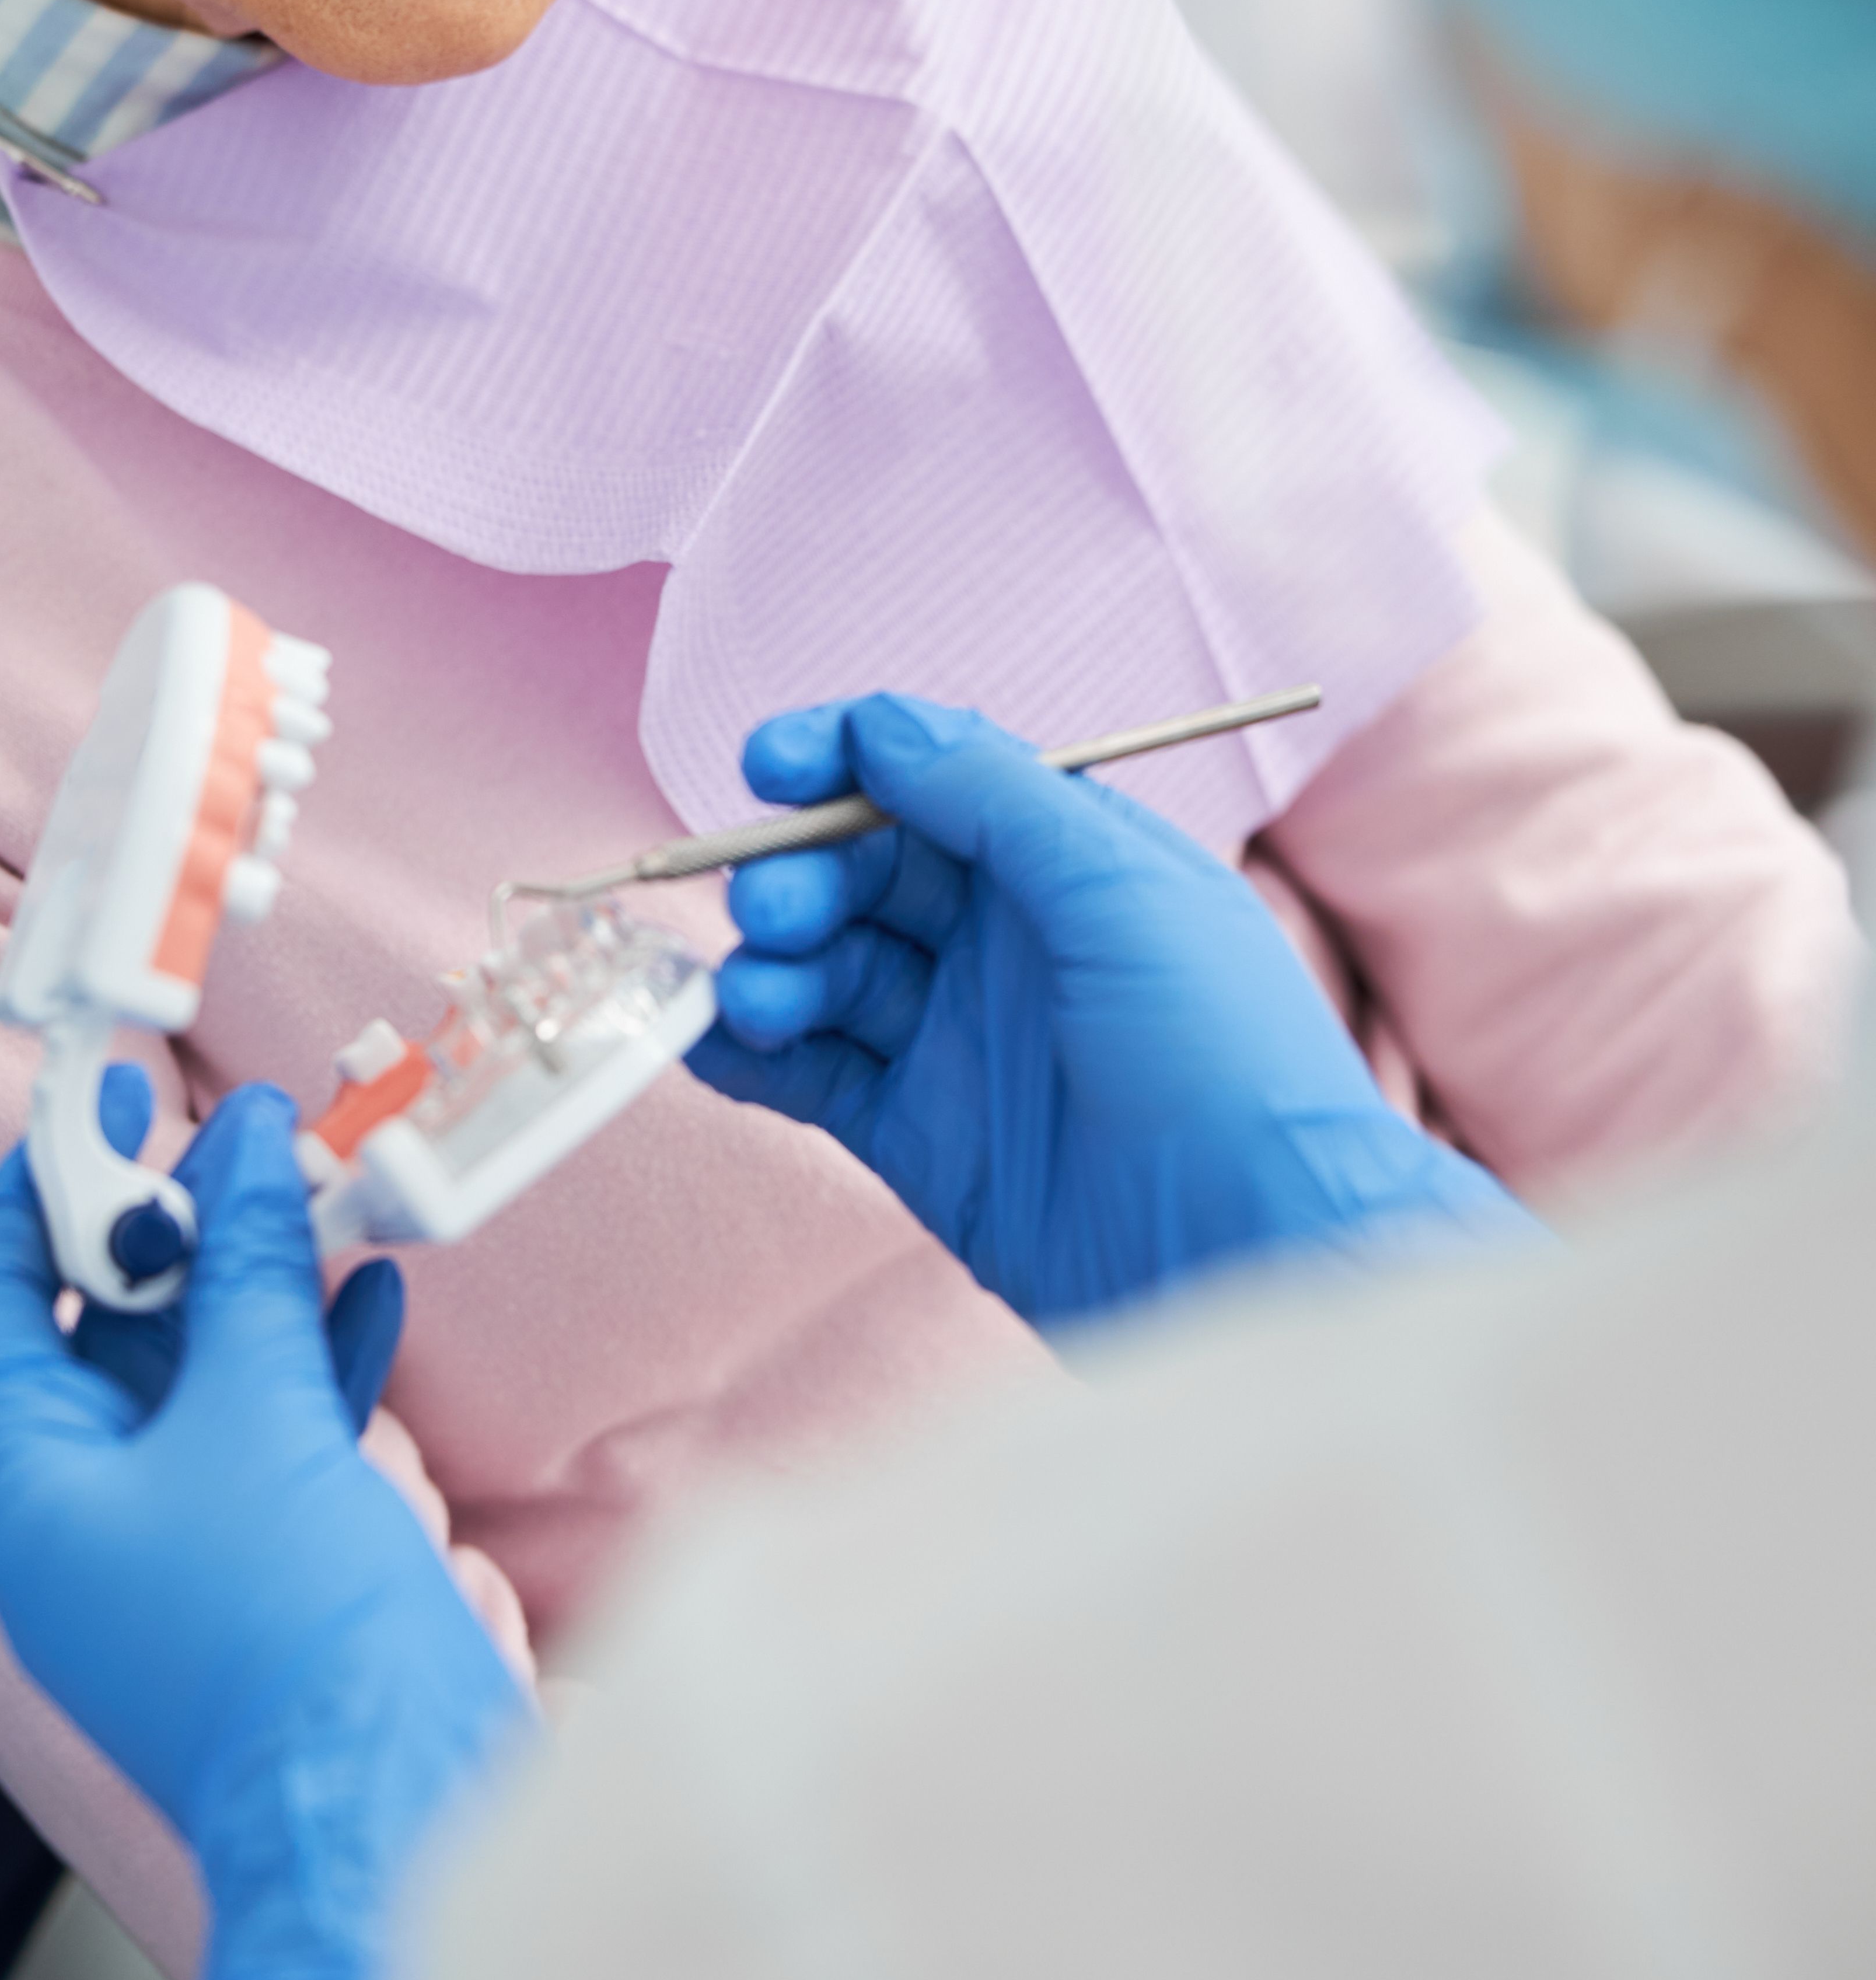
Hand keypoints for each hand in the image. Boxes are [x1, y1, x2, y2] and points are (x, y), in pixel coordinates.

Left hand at [0, 1082, 534, 1979]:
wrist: (383, 1816)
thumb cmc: (284, 1625)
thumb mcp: (261, 1413)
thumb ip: (250, 1268)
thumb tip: (246, 1141)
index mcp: (29, 1494)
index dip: (40, 1194)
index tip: (98, 1104)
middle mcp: (81, 1527)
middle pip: (105, 1338)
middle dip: (175, 1230)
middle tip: (233, 1130)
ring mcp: (172, 1558)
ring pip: (200, 1383)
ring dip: (259, 1283)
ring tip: (316, 1184)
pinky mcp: (259, 1578)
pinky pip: (268, 1440)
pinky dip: (316, 1360)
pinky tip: (375, 1288)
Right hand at [692, 692, 1538, 1329]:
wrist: (1265, 1253)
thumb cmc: (1227, 1056)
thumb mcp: (1120, 892)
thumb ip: (995, 800)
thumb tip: (884, 725)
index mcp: (1067, 864)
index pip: (932, 781)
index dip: (843, 761)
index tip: (768, 764)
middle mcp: (1009, 944)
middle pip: (865, 875)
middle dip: (799, 875)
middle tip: (770, 909)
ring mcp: (963, 1045)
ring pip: (829, 973)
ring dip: (772, 967)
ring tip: (759, 996)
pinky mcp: (927, 1142)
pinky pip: (817, 1077)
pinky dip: (754, 1055)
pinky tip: (714, 1043)